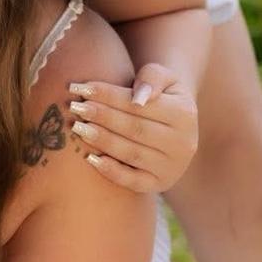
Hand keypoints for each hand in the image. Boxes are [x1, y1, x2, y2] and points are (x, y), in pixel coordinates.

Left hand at [67, 65, 198, 193]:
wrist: (173, 124)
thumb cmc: (159, 94)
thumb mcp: (163, 77)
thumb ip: (152, 77)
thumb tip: (139, 98)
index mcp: (186, 114)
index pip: (140, 104)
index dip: (109, 96)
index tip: (82, 88)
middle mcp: (183, 143)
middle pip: (135, 129)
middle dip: (102, 117)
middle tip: (75, 108)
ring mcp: (172, 167)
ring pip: (131, 154)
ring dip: (102, 141)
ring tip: (78, 128)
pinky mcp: (160, 184)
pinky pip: (133, 181)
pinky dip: (111, 172)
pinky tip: (90, 158)